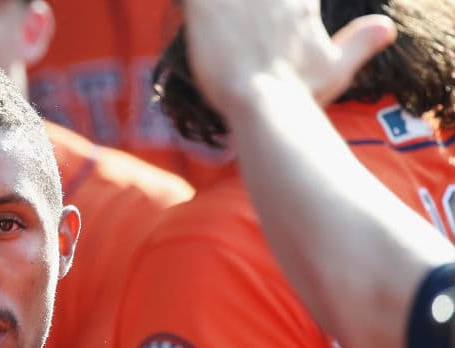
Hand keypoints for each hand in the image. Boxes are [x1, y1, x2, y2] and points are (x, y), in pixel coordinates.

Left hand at [182, 0, 395, 111]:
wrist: (262, 106)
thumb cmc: (298, 94)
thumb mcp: (335, 69)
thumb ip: (360, 43)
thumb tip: (387, 27)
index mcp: (300, 3)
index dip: (281, 9)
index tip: (269, 25)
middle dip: (244, 10)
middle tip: (238, 29)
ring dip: (220, 9)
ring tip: (219, 22)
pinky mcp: (206, 8)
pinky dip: (192, 5)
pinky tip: (193, 15)